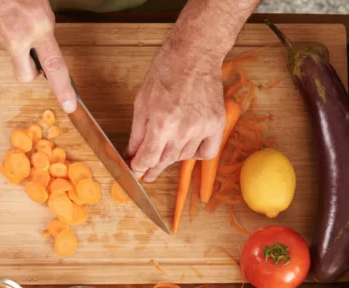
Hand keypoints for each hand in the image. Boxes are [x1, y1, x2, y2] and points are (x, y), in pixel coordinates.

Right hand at [0, 0, 76, 112]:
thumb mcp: (39, 1)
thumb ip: (43, 24)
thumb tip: (44, 36)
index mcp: (37, 26)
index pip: (55, 66)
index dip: (63, 89)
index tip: (69, 105)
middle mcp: (16, 37)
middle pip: (25, 75)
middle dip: (30, 70)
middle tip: (32, 54)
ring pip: (7, 51)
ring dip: (11, 39)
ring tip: (8, 13)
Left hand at [127, 42, 225, 181]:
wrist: (195, 54)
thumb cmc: (166, 71)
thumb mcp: (142, 101)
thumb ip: (137, 133)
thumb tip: (132, 154)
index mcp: (161, 124)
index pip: (148, 159)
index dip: (139, 167)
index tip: (136, 170)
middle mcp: (183, 130)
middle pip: (165, 161)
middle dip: (153, 168)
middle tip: (147, 173)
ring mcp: (202, 129)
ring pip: (184, 157)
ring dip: (172, 156)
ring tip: (167, 146)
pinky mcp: (217, 124)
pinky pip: (207, 152)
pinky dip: (197, 153)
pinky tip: (188, 147)